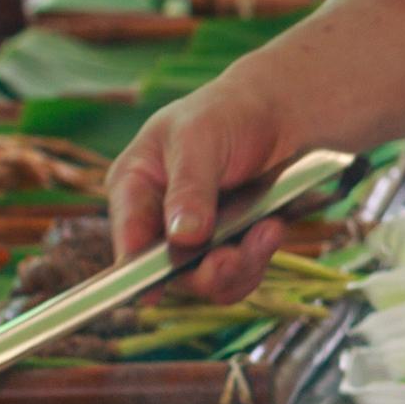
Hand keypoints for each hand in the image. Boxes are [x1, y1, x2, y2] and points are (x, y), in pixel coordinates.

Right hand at [108, 80, 296, 300]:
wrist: (277, 113)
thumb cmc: (223, 114)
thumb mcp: (198, 137)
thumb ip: (188, 187)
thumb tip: (182, 236)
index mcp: (133, 187)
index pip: (127, 235)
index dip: (136, 268)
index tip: (153, 290)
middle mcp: (157, 220)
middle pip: (167, 271)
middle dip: (204, 271)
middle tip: (231, 257)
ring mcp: (194, 239)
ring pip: (206, 280)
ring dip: (238, 266)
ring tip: (267, 230)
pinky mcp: (229, 246)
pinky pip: (237, 275)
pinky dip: (257, 259)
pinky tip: (273, 228)